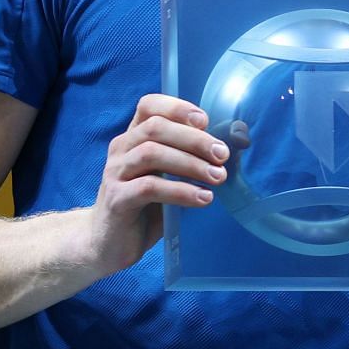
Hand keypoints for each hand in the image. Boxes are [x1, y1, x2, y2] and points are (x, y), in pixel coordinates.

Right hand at [84, 94, 229, 276]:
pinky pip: (149, 187)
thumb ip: (195, 158)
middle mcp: (121, 149)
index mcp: (133, 137)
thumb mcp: (170, 177)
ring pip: (152, 154)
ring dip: (191, 164)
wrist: (110, 243)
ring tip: (218, 178)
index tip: (205, 121)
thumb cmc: (146, 206)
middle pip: (155, 128)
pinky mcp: (116, 199)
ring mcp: (115, 173)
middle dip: (194, 139)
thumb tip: (239, 139)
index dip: (177, 107)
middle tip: (222, 155)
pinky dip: (180, 191)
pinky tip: (202, 199)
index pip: (148, 105)